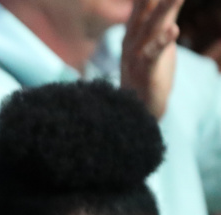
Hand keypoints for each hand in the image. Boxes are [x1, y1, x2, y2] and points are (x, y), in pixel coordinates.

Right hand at [122, 0, 184, 118]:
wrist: (136, 112)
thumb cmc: (149, 75)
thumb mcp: (158, 42)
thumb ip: (164, 19)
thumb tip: (171, 3)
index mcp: (135, 31)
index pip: (143, 3)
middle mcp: (133, 40)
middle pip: (147, 9)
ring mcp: (136, 56)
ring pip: (152, 28)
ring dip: (164, 9)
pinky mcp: (144, 72)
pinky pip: (152, 55)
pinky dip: (162, 42)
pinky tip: (173, 30)